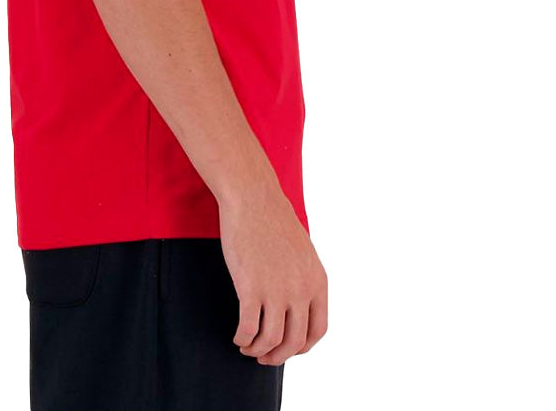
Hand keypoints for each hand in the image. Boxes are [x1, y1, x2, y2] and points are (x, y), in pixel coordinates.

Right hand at [218, 185, 328, 365]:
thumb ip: (303, 279)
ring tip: (247, 347)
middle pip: (294, 342)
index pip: (318, 330)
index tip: (287, 348)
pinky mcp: (251, 287)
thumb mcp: (302, 252)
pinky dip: (242, 338)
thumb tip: (296, 305)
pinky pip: (248, 328)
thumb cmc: (272, 221)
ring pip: (270, 340)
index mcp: (317, 281)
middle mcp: (301, 290)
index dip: (302, 347)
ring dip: (257, 351)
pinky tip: (238, 336)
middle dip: (277, 356)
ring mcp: (277, 290)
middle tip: (263, 357)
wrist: (253, 198)